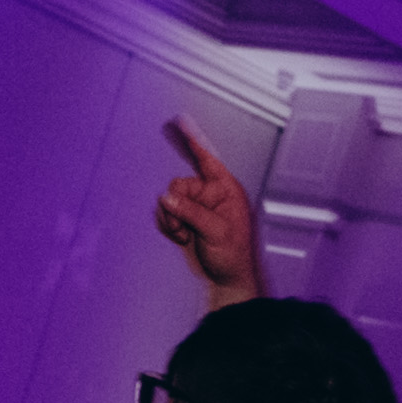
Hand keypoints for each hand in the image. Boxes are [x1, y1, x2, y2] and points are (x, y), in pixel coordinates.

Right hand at [150, 116, 266, 301]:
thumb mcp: (217, 232)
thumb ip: (192, 212)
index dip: (193, 141)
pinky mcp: (186, 220)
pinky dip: (169, 226)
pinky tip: (182, 236)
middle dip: (177, 206)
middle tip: (186, 226)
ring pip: (169, 200)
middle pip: (180, 184)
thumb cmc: (235, 257)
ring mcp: (197, 208)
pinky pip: (165, 214)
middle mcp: (211, 196)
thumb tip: (169, 198)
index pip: (207, 159)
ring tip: (187, 234)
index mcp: (226, 191)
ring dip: (173, 219)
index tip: (180, 122)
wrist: (228, 280)